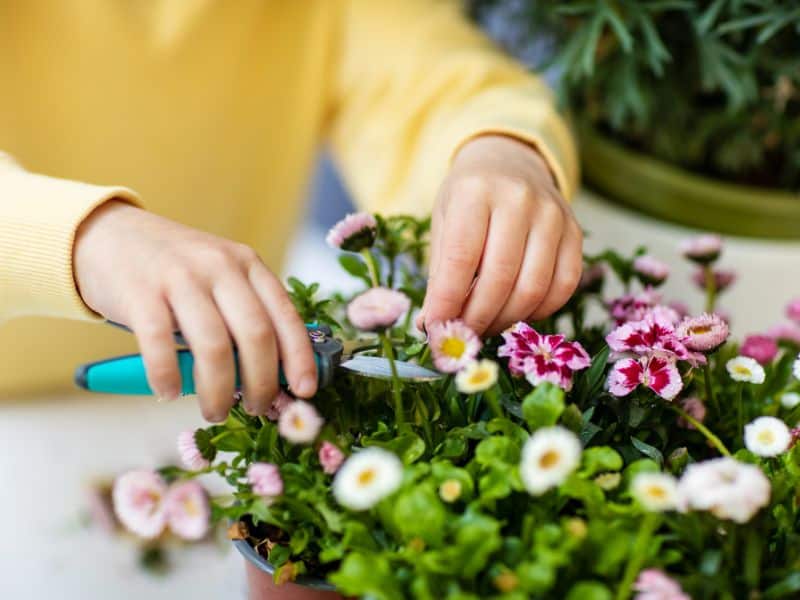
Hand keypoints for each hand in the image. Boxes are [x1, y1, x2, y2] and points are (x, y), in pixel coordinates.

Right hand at [73, 201, 316, 420]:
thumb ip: (246, 314)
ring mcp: (179, 277)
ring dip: (219, 390)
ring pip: (214, 346)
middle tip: (256, 409)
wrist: (112, 235)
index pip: (285, 315)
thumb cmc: (176, 270)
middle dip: (261, 383)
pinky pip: (160, 344)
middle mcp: (219, 267)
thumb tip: (275, 375)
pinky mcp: (140, 292)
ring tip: (215, 410)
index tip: (305, 391)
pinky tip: (168, 392)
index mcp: (248, 264)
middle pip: (255, 335)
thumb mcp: (222, 278)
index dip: (299, 358)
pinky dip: (167, 377)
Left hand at [418, 135, 582, 336]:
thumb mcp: (443, 222)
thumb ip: (439, 274)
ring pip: (533, 288)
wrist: (510, 162)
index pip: (461, 258)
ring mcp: (553, 214)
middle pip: (500, 278)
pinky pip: (563, 286)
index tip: (434, 330)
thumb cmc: (468, 198)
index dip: (447, 302)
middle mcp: (518, 198)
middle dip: (476, 318)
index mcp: (475, 191)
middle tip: (461, 337)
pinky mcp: (575, 232)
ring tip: (484, 327)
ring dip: (505, 320)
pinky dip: (538, 311)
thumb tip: (430, 327)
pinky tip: (516, 312)